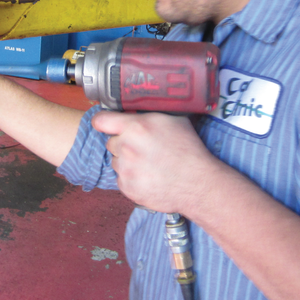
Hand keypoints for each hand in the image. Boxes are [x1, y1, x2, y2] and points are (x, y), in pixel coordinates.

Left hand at [92, 111, 218, 213]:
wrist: (198, 183)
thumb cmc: (189, 151)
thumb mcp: (173, 121)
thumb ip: (148, 115)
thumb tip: (134, 112)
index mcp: (136, 127)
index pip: (101, 120)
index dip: (103, 121)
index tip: (105, 124)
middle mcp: (127, 147)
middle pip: (112, 142)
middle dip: (123, 144)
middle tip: (142, 148)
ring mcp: (125, 169)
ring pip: (116, 161)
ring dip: (127, 162)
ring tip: (149, 164)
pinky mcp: (127, 188)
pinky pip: (121, 179)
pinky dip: (132, 179)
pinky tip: (149, 177)